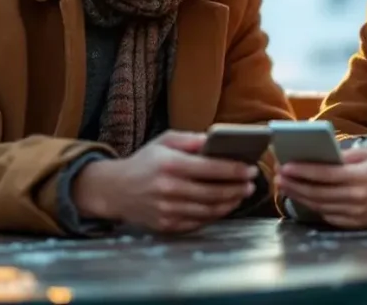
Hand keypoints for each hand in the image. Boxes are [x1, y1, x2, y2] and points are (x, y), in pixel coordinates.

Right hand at [72, 130, 257, 233]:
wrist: (115, 190)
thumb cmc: (144, 162)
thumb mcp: (165, 141)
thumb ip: (191, 140)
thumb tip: (217, 141)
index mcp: (170, 164)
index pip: (211, 168)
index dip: (234, 170)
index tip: (250, 168)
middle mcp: (169, 189)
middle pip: (214, 192)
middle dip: (237, 188)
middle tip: (250, 183)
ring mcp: (168, 210)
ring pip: (209, 210)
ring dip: (230, 203)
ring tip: (241, 194)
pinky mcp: (167, 225)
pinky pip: (198, 222)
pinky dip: (214, 215)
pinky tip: (223, 206)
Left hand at [276, 147, 366, 229]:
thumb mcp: (366, 155)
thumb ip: (343, 156)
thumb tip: (316, 157)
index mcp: (359, 177)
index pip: (325, 174)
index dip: (303, 171)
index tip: (285, 166)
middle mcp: (356, 197)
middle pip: (318, 192)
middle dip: (295, 184)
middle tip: (279, 176)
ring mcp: (355, 213)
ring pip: (319, 205)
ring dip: (299, 196)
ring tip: (285, 185)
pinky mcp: (353, 224)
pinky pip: (328, 215)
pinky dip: (313, 206)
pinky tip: (301, 197)